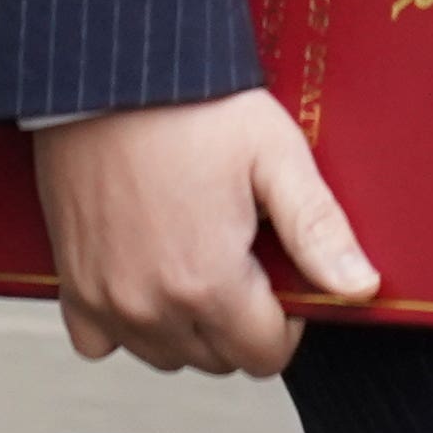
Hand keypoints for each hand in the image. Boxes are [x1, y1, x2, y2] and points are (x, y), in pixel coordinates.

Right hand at [29, 88, 378, 375]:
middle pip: (218, 359)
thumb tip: (359, 286)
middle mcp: (151, 306)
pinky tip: (146, 273)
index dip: (286, 318)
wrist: (108, 73)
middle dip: (241, 321)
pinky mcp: (73, 284)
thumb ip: (318, 230)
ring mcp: (106, 300)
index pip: (265, 356)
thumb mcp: (274, 154)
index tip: (281, 271)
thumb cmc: (190, 105)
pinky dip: (127, 322)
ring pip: (165, 354)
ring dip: (188, 325)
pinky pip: (102, 341)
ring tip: (197, 256)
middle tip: (242, 252)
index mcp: (207, 283)